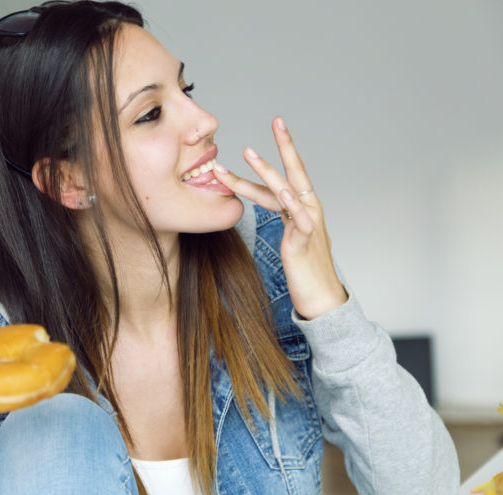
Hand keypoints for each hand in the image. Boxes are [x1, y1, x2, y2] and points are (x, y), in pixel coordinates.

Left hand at [213, 116, 346, 319]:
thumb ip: (285, 218)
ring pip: (288, 190)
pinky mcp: (304, 241)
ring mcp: (309, 224)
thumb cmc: (305, 270)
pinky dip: (290, 203)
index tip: (275, 127)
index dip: (279, 153)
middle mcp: (309, 210)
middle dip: (285, 145)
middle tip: (277, 120)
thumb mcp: (293, 237)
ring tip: (248, 153)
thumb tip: (274, 203)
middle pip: (296, 172)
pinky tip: (280, 191)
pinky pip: (298, 218)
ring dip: (267, 170)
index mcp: (303, 208)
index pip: (289, 175)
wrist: (322, 299)